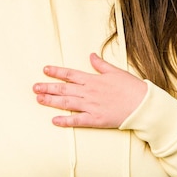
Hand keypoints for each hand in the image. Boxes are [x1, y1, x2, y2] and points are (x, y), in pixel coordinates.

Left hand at [33, 53, 147, 127]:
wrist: (142, 105)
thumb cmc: (131, 87)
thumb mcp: (115, 71)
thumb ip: (100, 64)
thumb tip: (91, 55)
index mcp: (93, 80)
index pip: (70, 74)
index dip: (56, 72)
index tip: (44, 70)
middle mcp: (88, 92)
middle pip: (64, 89)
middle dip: (48, 87)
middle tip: (34, 87)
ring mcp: (90, 106)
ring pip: (66, 103)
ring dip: (51, 101)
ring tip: (39, 99)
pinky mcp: (95, 119)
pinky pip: (77, 120)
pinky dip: (65, 121)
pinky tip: (54, 120)